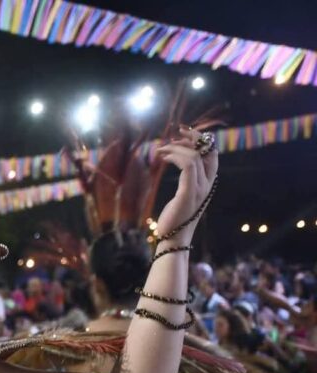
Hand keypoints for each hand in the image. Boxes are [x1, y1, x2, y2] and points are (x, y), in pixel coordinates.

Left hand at [154, 127, 218, 242]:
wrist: (173, 239)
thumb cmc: (175, 219)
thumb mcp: (182, 195)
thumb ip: (186, 180)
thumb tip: (179, 163)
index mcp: (207, 184)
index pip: (211, 156)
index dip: (201, 141)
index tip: (185, 134)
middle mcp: (207, 185)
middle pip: (209, 152)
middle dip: (195, 138)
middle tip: (178, 131)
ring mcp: (200, 189)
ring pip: (196, 156)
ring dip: (178, 147)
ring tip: (163, 147)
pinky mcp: (189, 193)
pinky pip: (188, 166)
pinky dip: (176, 157)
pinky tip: (164, 157)